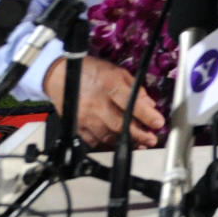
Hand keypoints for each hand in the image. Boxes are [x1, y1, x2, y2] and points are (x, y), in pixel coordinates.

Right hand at [43, 56, 164, 148]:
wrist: (59, 76)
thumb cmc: (90, 71)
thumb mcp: (117, 72)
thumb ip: (135, 88)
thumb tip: (150, 105)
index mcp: (108, 84)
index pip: (130, 102)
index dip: (146, 115)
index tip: (158, 123)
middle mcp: (95, 102)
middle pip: (120, 124)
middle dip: (139, 134)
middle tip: (151, 139)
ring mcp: (84, 117)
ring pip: (108, 136)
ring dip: (126, 142)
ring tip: (139, 143)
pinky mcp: (76, 127)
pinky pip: (94, 142)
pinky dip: (108, 145)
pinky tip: (119, 144)